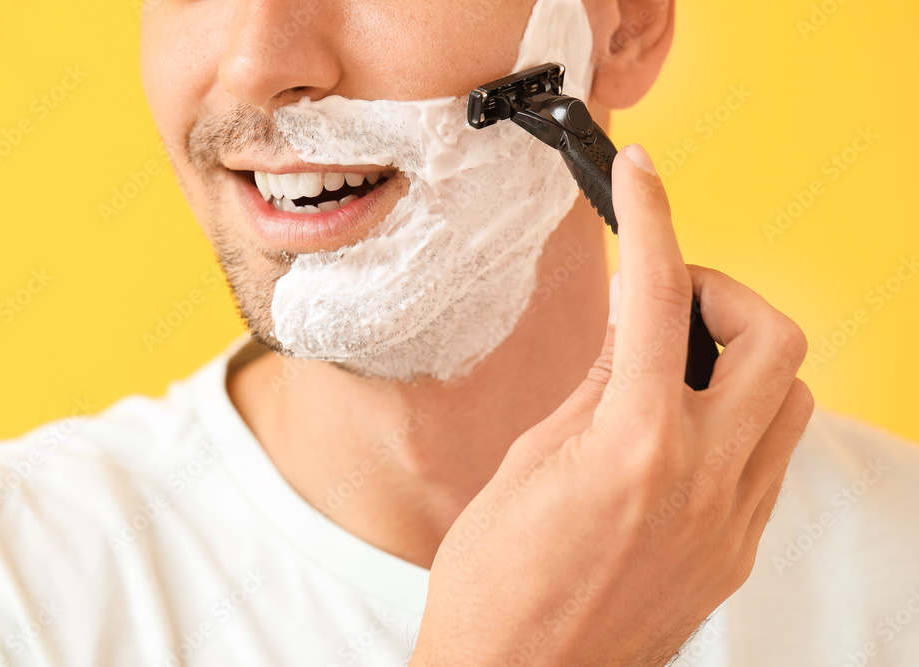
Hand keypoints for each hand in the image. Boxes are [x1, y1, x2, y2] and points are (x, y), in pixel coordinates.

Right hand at [410, 144, 813, 666]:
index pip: (661, 299)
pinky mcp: (734, 555)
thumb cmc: (494, 583)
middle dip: (727, 294)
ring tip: (678, 367)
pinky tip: (684, 429)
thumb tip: (634, 333)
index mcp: (637, 447)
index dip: (653, 217)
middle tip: (669, 300)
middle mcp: (704, 482)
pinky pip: (772, 460)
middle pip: (777, 340)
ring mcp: (731, 524)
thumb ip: (596, 390)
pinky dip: (741, 419)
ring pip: (793, 400)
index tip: (642, 176)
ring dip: (745, 358)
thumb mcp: (530, 463)